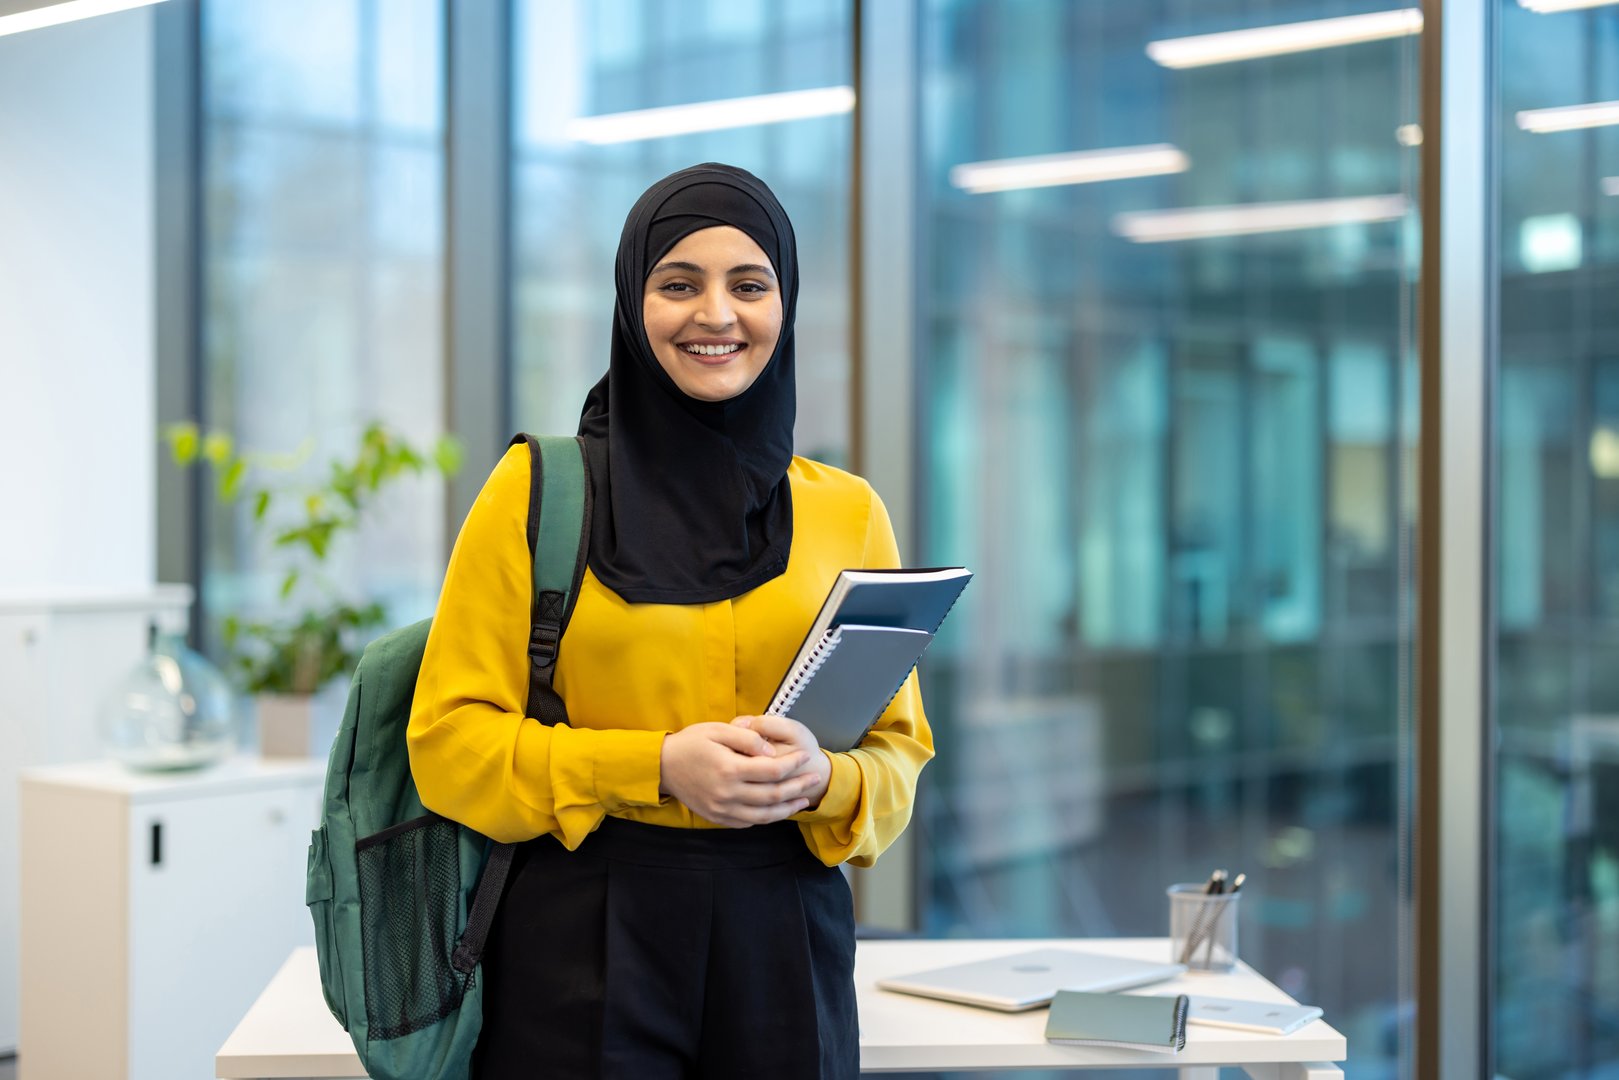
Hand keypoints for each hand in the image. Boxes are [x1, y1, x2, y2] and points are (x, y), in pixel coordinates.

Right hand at [658, 722, 819, 827]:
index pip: (773, 770)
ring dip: (787, 809)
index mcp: (730, 769)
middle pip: (773, 795)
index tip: (805, 756)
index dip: (793, 764)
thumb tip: (771, 750)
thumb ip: (747, 739)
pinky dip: (766, 818)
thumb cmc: (691, 743)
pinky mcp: (717, 817)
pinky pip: (748, 823)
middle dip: (798, 787)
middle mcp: (728, 793)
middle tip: (814, 778)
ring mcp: (722, 809)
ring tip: (803, 800)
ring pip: (763, 815)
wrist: (662, 766)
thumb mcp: (718, 730)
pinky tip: (777, 810)